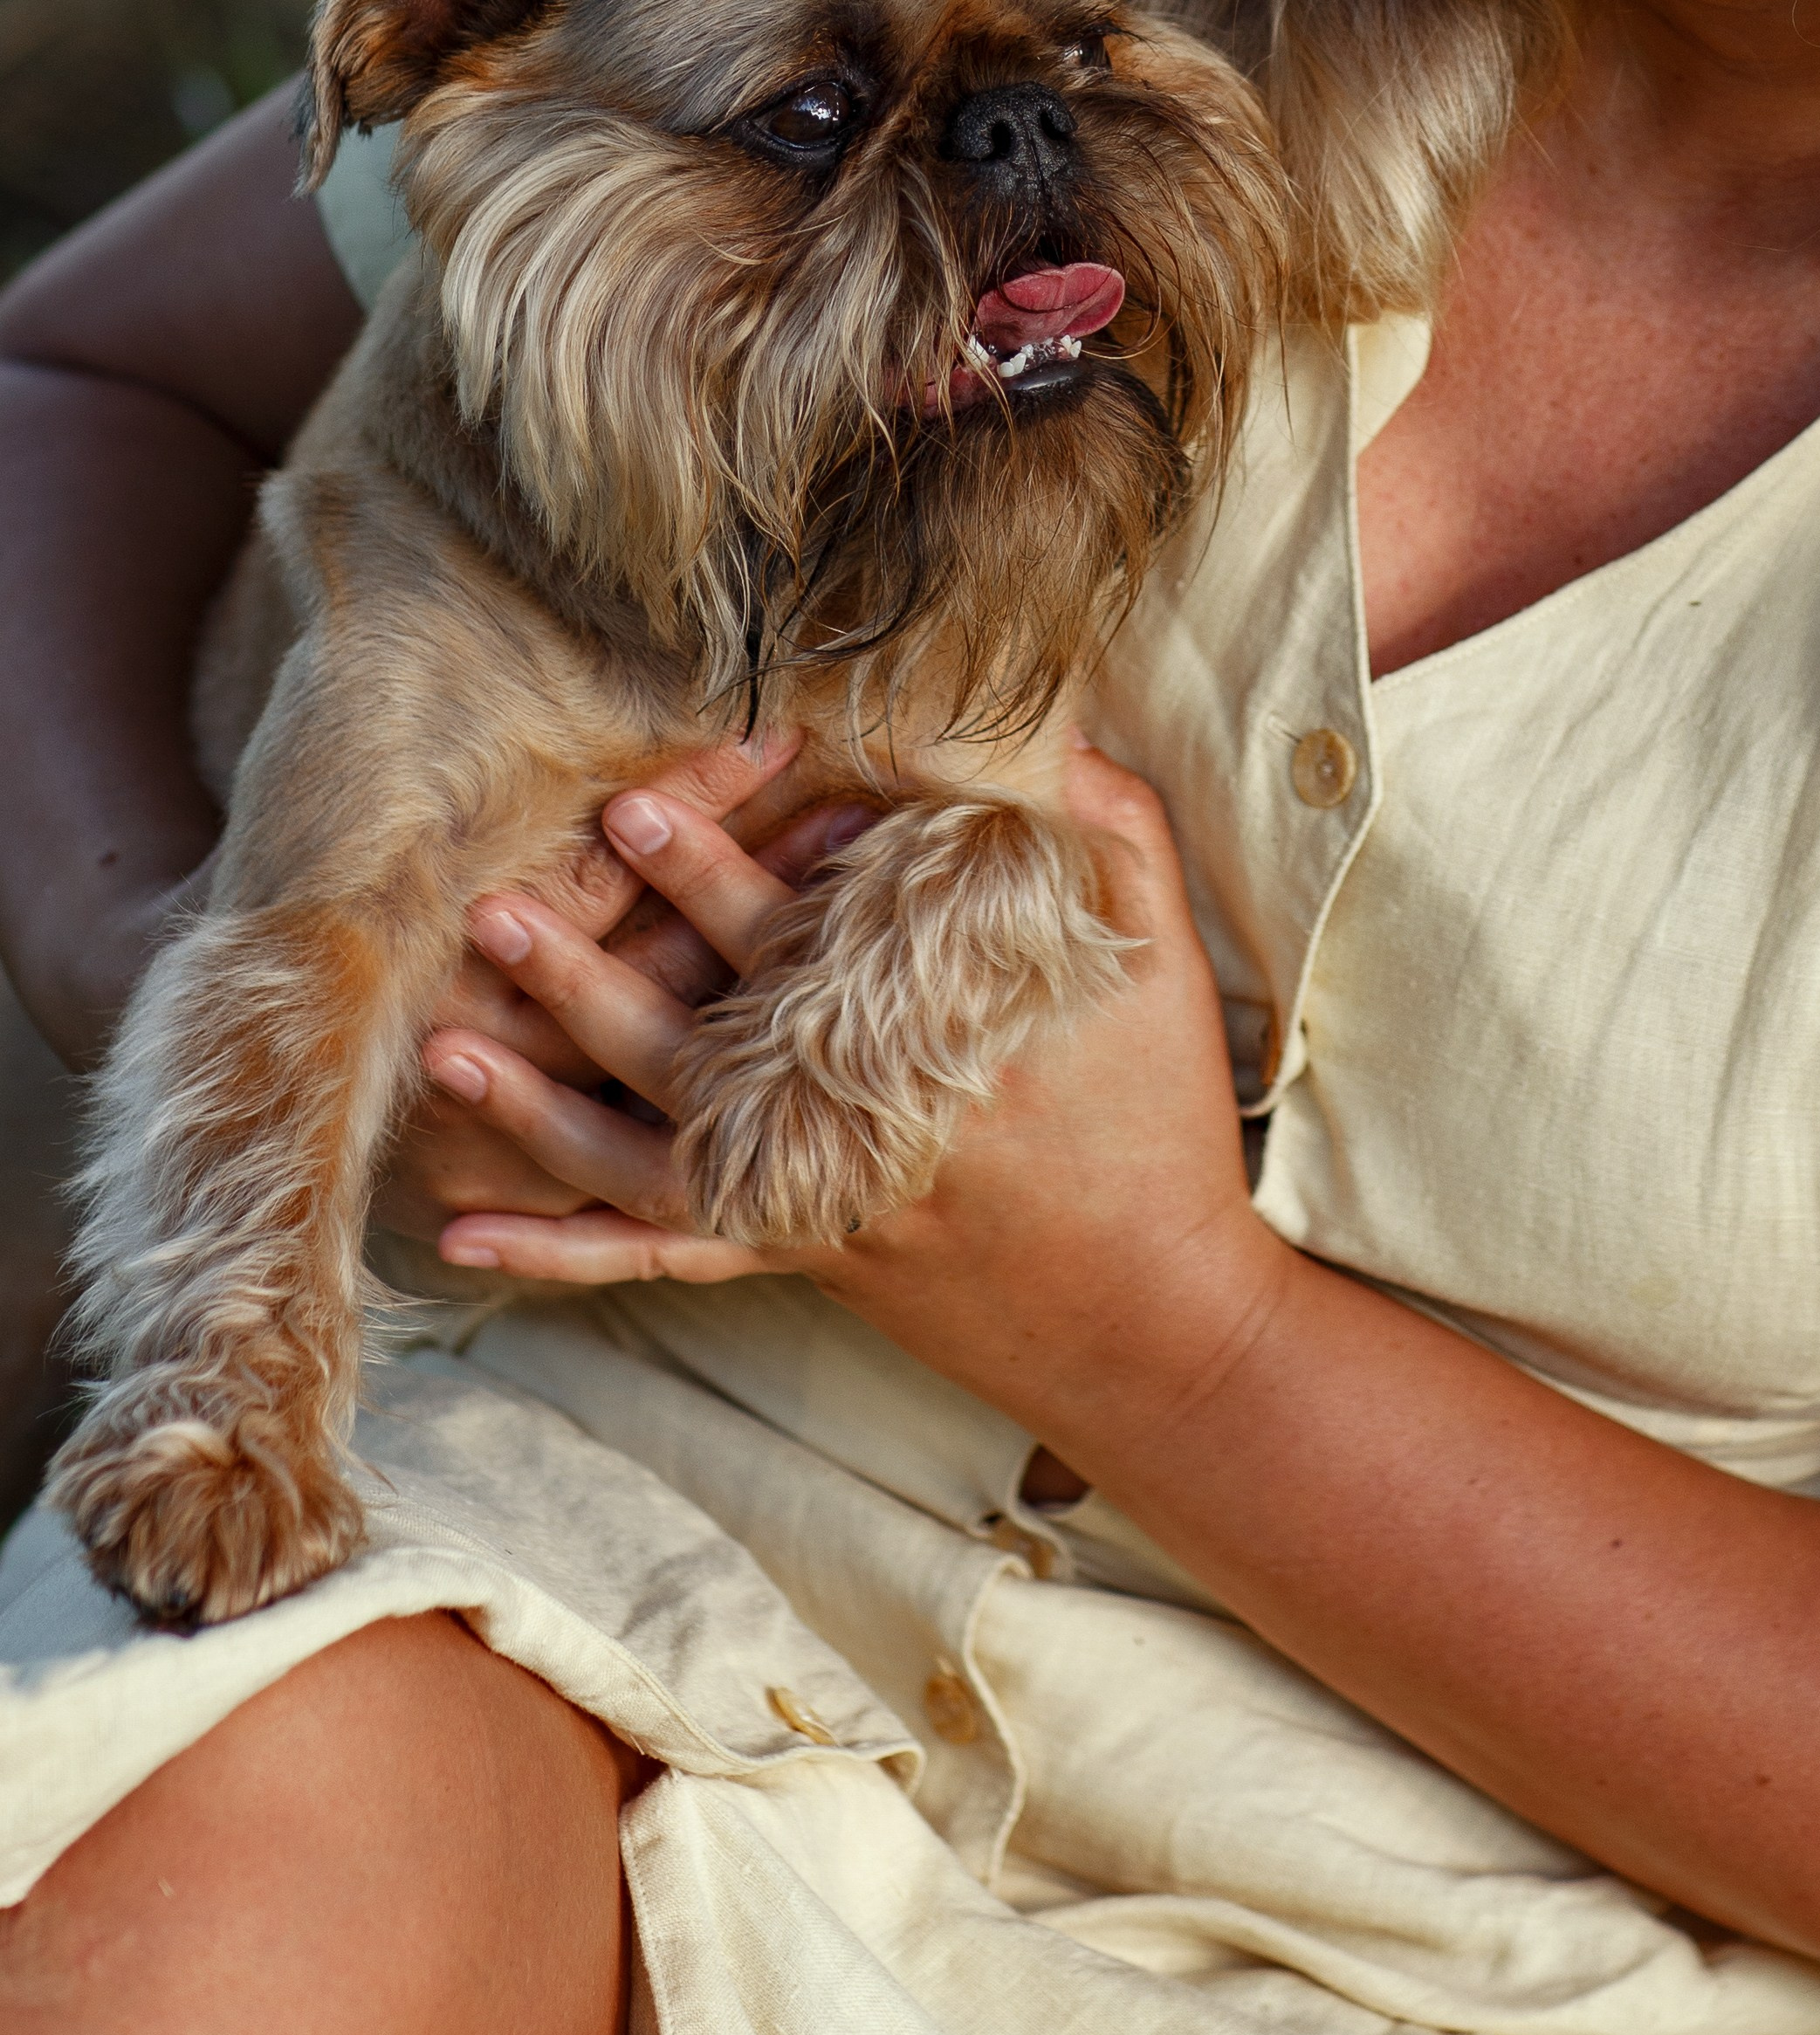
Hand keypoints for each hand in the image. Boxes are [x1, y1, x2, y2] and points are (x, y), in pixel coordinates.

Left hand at [421, 739, 1292, 1468]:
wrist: (1160, 1321)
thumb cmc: (1155, 1114)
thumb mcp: (1154, 943)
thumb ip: (1100, 816)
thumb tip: (1026, 713)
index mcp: (942, 1029)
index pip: (805, 939)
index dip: (711, 871)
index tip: (630, 806)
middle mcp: (862, 1122)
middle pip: (706, 1043)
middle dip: (593, 978)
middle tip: (499, 909)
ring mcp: (818, 1199)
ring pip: (654, 1157)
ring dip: (540, 1104)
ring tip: (445, 1040)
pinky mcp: (800, 1255)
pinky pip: (665, 1258)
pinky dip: (563, 1252)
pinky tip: (466, 1235)